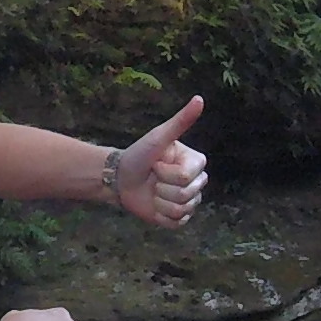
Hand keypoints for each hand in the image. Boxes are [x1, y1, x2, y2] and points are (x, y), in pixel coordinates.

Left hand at [113, 97, 208, 228]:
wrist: (121, 177)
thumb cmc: (139, 154)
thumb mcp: (159, 137)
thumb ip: (181, 120)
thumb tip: (200, 98)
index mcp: (196, 163)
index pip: (186, 177)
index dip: (165, 172)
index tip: (156, 162)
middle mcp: (197, 182)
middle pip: (185, 194)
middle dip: (161, 187)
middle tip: (153, 177)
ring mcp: (190, 201)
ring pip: (181, 209)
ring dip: (159, 200)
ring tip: (152, 190)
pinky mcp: (179, 218)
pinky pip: (176, 223)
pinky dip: (160, 215)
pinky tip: (154, 204)